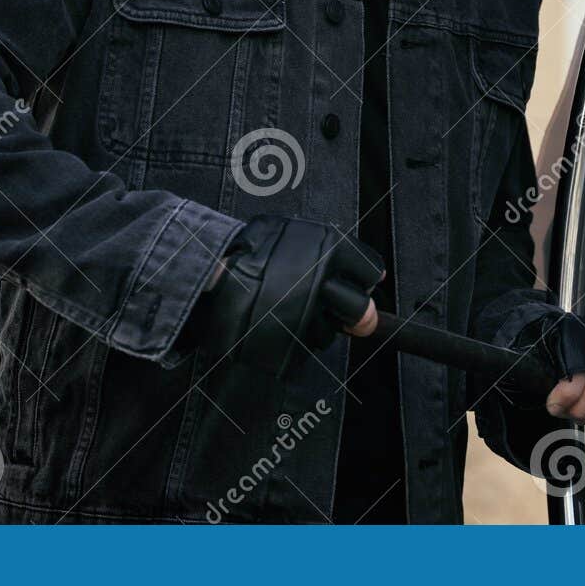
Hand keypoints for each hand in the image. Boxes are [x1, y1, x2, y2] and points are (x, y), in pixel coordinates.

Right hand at [206, 258, 377, 335]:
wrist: (208, 278)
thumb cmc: (251, 253)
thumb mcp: (296, 235)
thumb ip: (338, 257)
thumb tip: (376, 282)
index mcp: (331, 248)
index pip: (371, 271)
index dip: (359, 279)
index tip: (349, 282)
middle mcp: (324, 283)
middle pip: (359, 309)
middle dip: (345, 310)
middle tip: (322, 302)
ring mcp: (308, 318)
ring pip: (330, 332)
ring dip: (314, 324)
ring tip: (284, 306)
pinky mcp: (292, 347)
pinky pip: (305, 350)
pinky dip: (293, 342)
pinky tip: (275, 324)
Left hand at [519, 312, 584, 430]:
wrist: (568, 336)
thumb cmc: (554, 347)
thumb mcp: (537, 352)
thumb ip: (537, 370)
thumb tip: (549, 400)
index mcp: (578, 335)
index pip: (577, 371)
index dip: (566, 396)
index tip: (554, 406)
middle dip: (581, 410)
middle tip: (570, 413)